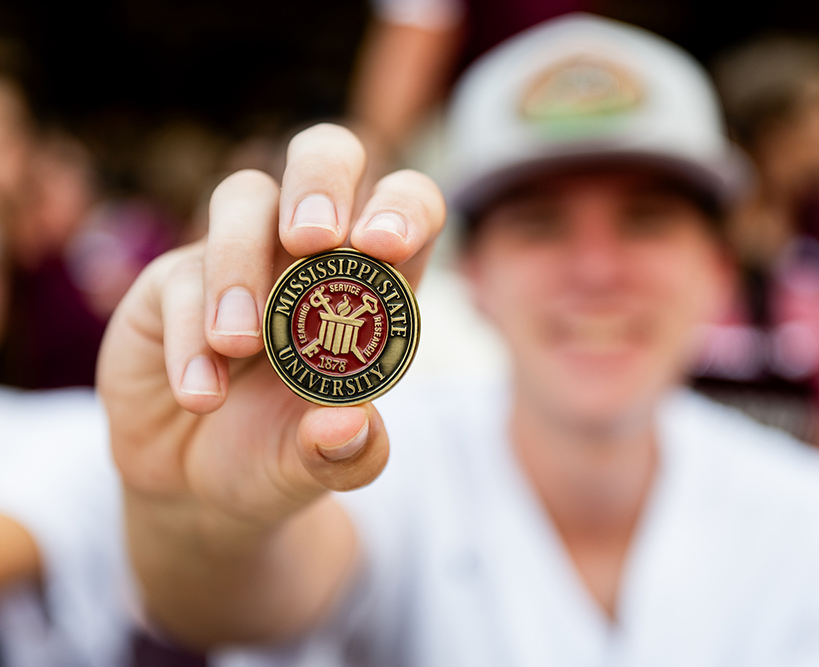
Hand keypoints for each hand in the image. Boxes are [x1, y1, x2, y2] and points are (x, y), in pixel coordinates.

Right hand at [97, 124, 444, 643]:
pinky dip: (191, 334)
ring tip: (241, 345)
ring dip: (242, 265)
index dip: (403, 208)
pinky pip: (180, 275)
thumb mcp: (317, 468)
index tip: (382, 246)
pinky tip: (202, 395)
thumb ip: (346, 454)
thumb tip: (349, 425)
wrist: (195, 485)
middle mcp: (309, 254)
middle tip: (310, 241)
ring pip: (243, 197)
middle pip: (325, 155)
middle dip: (320, 183)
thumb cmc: (280, 456)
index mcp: (372, 282)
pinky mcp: (173, 281)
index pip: (405, 207)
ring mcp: (239, 256)